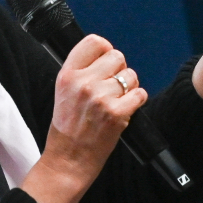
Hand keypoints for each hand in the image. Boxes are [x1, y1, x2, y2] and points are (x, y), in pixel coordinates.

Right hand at [40, 35, 147, 189]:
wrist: (68, 160)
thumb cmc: (67, 129)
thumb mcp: (63, 93)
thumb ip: (81, 72)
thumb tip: (105, 55)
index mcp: (67, 75)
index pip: (94, 42)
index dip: (105, 49)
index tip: (107, 61)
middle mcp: (83, 82)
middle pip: (117, 56)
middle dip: (119, 71)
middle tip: (112, 87)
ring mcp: (100, 98)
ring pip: (130, 76)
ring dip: (129, 88)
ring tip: (116, 102)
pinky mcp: (116, 113)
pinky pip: (140, 94)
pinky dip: (137, 102)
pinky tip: (125, 110)